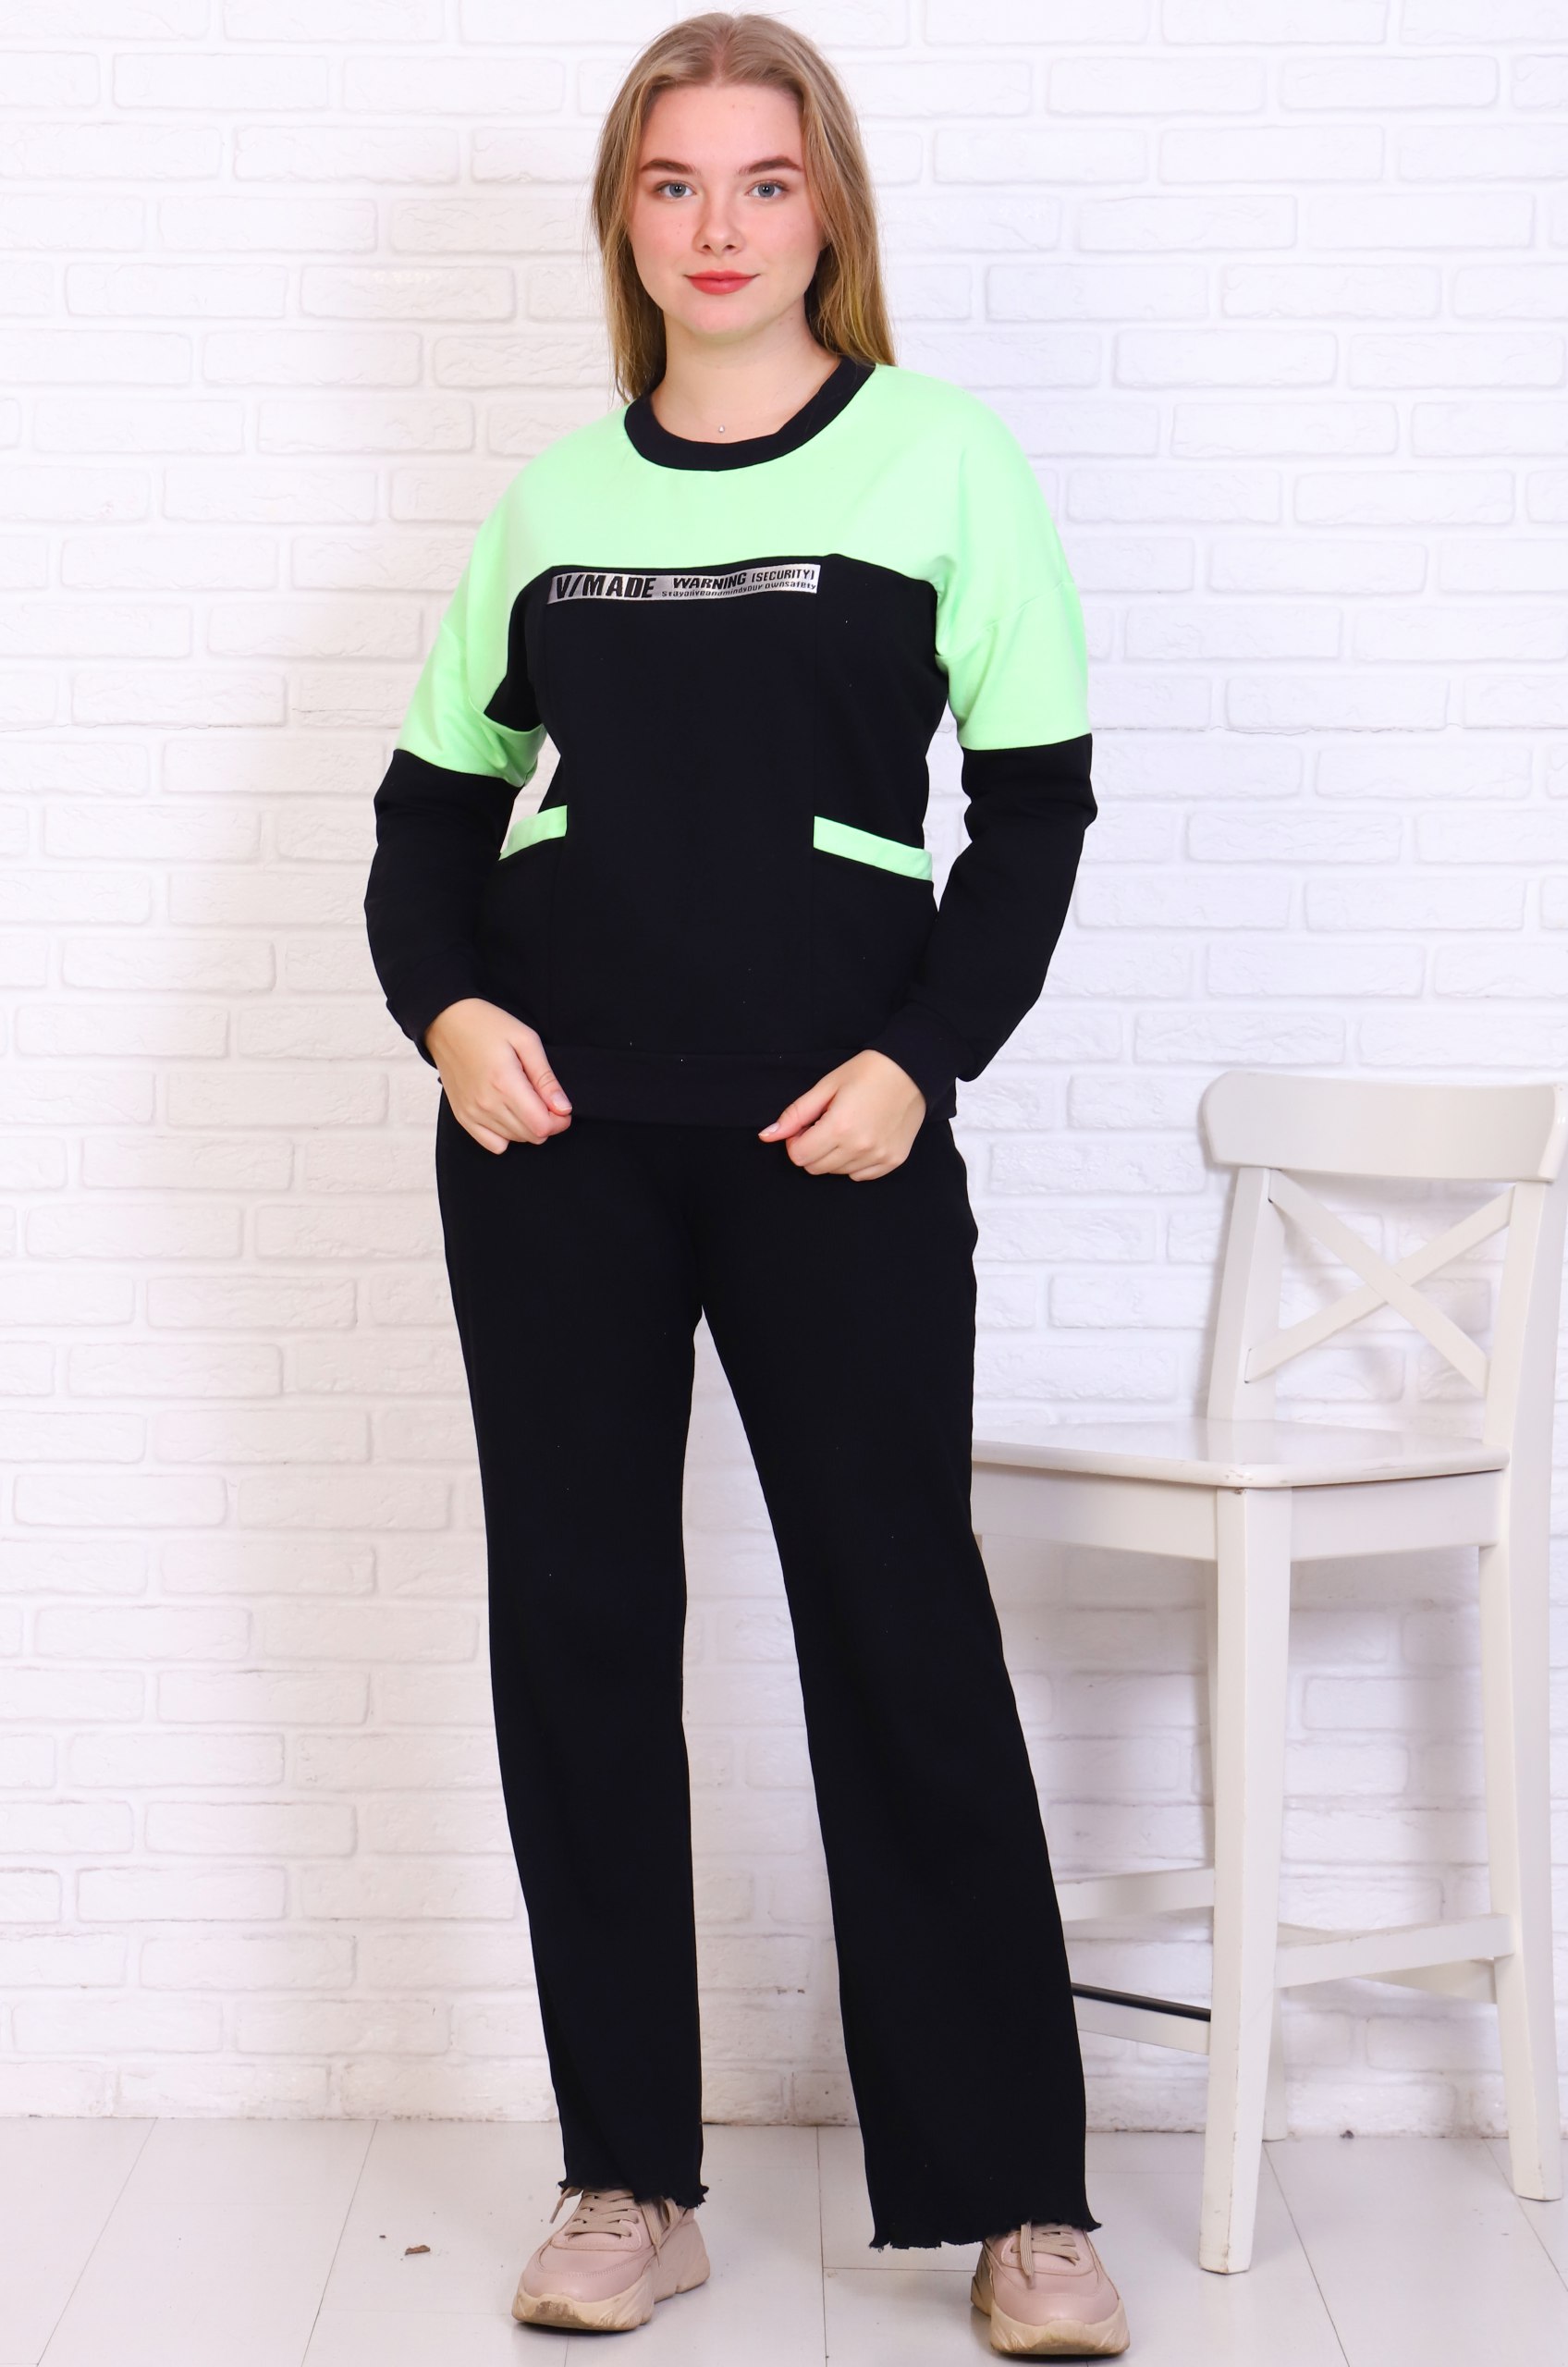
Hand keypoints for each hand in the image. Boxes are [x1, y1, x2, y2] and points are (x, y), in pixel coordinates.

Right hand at [424, 998, 572, 1153]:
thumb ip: (546, 1078)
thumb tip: (563, 1108)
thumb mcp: (526, 1040)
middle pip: (531, 1136)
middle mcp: (486, 1104)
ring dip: (528, 1126)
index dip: (560, 1120)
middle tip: (545, 1100)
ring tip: (524, 1100)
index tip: (561, 1106)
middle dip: (547, 1122)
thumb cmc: (487, 1025)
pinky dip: (506, 1135)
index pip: (542, 1126)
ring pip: (515, 1140)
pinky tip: (508, 1114)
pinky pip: (493, 1145)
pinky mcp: (462, 1117)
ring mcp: (472, 1113)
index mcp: (505, 1083)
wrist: (446, 1023)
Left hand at [758, 1049, 925, 1178]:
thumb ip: (796, 1115)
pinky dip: (855, 1162)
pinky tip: (863, 1138)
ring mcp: (879, 1157)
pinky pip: (861, 1176)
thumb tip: (767, 1136)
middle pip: (815, 1168)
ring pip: (837, 1173)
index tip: (807, 1125)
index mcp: (839, 1127)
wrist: (913, 1069)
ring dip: (834, 1156)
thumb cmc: (868, 1072)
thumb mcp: (826, 1086)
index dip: (796, 1141)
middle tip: (825, 1125)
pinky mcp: (893, 1161)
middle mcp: (859, 1147)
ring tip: (847, 1128)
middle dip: (812, 1149)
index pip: (798, 1156)